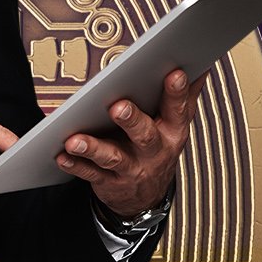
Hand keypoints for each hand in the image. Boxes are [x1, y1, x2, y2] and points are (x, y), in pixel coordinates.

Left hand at [55, 69, 204, 218]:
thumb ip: (185, 96)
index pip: (177, 110)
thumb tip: (200, 65)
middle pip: (144, 135)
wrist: (145, 195)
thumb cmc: (158, 147)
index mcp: (172, 131)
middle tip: (118, 106)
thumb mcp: (176, 124)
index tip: (174, 73)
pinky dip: (76, 165)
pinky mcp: (110, 181)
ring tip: (75, 140)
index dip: (177, 93)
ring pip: (112, 157)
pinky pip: (91, 173)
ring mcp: (131, 168)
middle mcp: (153, 151)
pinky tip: (62, 156)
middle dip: (132, 120)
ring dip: (93, 148)